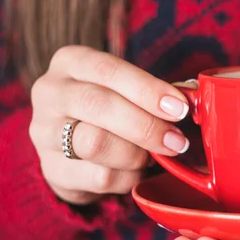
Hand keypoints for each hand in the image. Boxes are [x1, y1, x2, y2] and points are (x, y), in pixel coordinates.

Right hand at [29, 45, 193, 204]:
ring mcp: (44, 132)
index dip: (148, 90)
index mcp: (71, 62)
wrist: (71, 147)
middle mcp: (50, 92)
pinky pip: (99, 177)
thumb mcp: (127, 90)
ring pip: (96, 143)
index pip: (109, 70)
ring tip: (153, 156)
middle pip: (99, 106)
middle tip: (177, 141)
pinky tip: (136, 172)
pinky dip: (128, 177)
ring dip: (136, 154)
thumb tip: (194, 97)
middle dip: (146, 126)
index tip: (180, 108)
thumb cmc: (111, 108)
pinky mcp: (52, 170)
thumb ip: (156, 92)